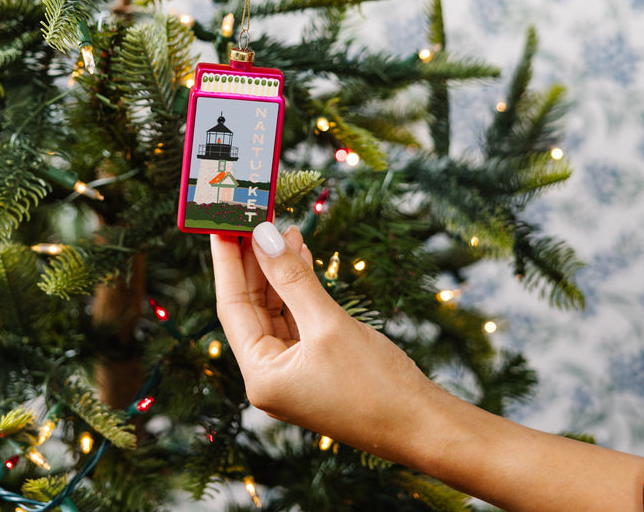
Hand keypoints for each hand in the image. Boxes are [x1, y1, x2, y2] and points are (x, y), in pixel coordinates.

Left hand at [210, 221, 433, 466]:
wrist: (423, 425)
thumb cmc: (375, 384)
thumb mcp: (328, 323)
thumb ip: (292, 278)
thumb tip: (263, 236)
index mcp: (261, 375)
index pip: (231, 306)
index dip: (227, 261)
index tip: (221, 224)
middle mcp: (270, 375)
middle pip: (251, 306)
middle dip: (253, 261)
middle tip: (252, 218)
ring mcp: (292, 371)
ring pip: (275, 308)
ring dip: (278, 269)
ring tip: (281, 228)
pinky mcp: (315, 365)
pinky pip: (297, 317)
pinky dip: (298, 287)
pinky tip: (301, 256)